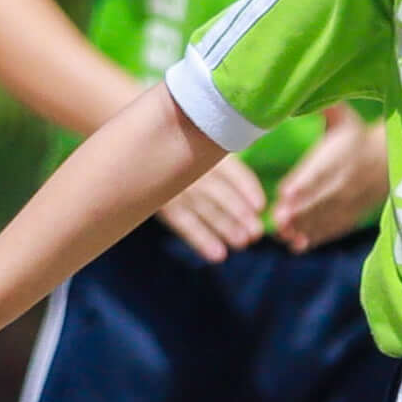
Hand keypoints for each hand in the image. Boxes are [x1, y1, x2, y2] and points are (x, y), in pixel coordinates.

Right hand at [157, 152, 271, 260]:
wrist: (141, 155)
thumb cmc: (178, 152)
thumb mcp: (198, 145)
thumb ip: (219, 156)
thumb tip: (250, 176)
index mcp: (203, 150)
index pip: (232, 172)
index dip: (247, 189)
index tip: (260, 206)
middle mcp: (191, 168)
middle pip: (221, 193)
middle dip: (240, 214)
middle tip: (256, 233)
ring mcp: (176, 187)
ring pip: (206, 210)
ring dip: (225, 228)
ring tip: (242, 243)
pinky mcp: (163, 205)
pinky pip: (185, 224)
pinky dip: (201, 240)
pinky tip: (217, 255)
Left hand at [265, 108, 389, 251]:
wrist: (390, 158)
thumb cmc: (356, 136)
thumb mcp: (344, 118)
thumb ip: (326, 108)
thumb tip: (302, 94)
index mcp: (339, 155)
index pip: (319, 170)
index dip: (303, 182)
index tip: (285, 192)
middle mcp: (344, 180)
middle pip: (320, 198)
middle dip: (299, 210)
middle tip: (278, 220)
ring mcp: (348, 201)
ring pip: (324, 217)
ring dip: (303, 227)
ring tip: (283, 235)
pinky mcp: (350, 215)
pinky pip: (333, 228)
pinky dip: (316, 237)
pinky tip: (297, 245)